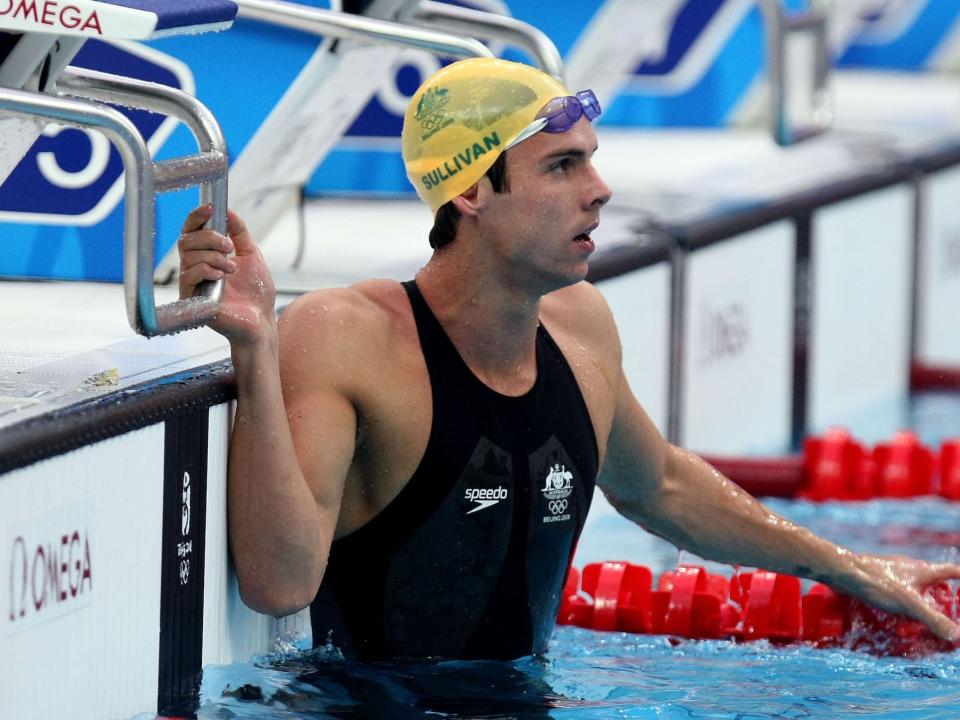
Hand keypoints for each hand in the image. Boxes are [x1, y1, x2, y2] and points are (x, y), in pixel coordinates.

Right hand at [178, 205, 276, 345]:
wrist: (261, 319)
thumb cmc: (256, 292)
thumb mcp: (251, 255)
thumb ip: (240, 233)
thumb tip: (229, 210)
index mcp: (207, 255)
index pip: (192, 231)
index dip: (197, 217)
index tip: (211, 208)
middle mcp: (195, 267)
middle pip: (186, 240)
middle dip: (209, 238)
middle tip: (229, 246)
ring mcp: (191, 283)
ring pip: (188, 256)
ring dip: (214, 257)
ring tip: (232, 268)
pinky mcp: (190, 298)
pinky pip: (188, 275)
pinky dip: (206, 270)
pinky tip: (221, 276)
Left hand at [847, 553, 959, 641]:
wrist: (843, 571)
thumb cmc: (878, 585)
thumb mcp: (910, 605)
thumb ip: (933, 620)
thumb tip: (956, 636)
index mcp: (922, 570)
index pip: (950, 571)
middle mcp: (908, 566)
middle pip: (931, 576)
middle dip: (939, 589)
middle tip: (945, 604)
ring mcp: (890, 569)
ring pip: (911, 580)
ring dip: (918, 593)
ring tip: (920, 610)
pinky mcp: (876, 574)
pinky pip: (894, 584)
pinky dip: (899, 595)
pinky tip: (893, 607)